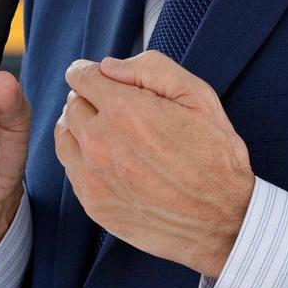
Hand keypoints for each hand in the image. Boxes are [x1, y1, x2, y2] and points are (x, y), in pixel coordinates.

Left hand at [54, 51, 254, 278]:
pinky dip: (81, 157)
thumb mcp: (197, 96)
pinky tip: (107, 159)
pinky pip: (70, 169)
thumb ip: (151, 69)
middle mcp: (101, 143)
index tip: (96, 76)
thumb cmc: (214, 156)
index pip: (82, 77)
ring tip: (102, 129)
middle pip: (72, 104)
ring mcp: (94, 177)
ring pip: (64, 136)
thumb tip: (110, 67)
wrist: (223, 220)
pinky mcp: (94, 204)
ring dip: (78, 127)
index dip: (88, 71)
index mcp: (125, 111)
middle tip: (110, 105)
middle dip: (88, 98)